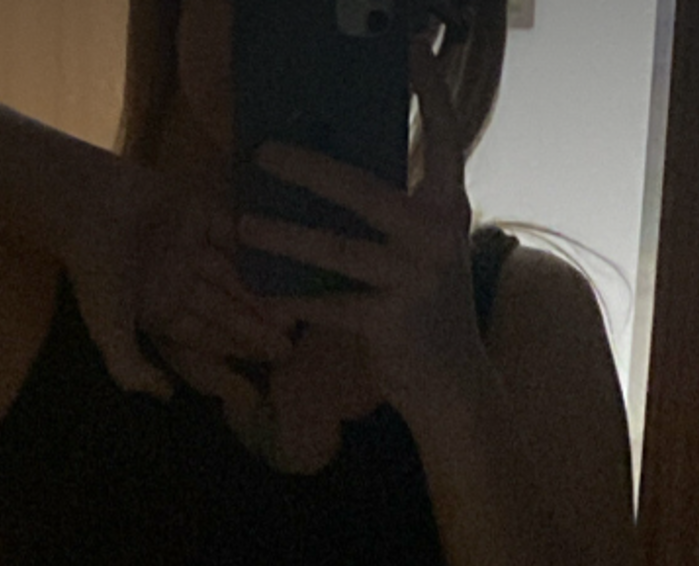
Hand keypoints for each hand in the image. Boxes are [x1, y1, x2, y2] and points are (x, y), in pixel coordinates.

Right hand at [63, 150, 299, 409]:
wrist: (86, 206)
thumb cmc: (97, 272)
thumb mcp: (109, 330)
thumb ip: (131, 369)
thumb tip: (166, 396)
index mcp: (161, 307)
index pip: (208, 333)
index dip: (238, 346)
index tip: (270, 360)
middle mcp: (179, 279)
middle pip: (226, 308)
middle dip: (256, 327)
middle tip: (290, 345)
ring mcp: (189, 245)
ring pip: (233, 275)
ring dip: (260, 294)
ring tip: (291, 315)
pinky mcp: (197, 210)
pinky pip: (232, 233)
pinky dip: (255, 247)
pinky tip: (281, 265)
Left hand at [234, 30, 481, 414]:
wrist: (453, 385)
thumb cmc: (428, 311)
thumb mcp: (424, 251)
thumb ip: (396, 213)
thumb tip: (336, 172)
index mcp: (446, 209)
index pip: (444, 135)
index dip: (428, 90)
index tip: (409, 47)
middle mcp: (435, 236)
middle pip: (363, 188)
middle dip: (308, 169)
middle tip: (263, 153)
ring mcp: (413, 278)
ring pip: (335, 249)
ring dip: (284, 237)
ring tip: (245, 225)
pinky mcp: (390, 321)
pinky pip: (329, 306)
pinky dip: (293, 301)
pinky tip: (262, 292)